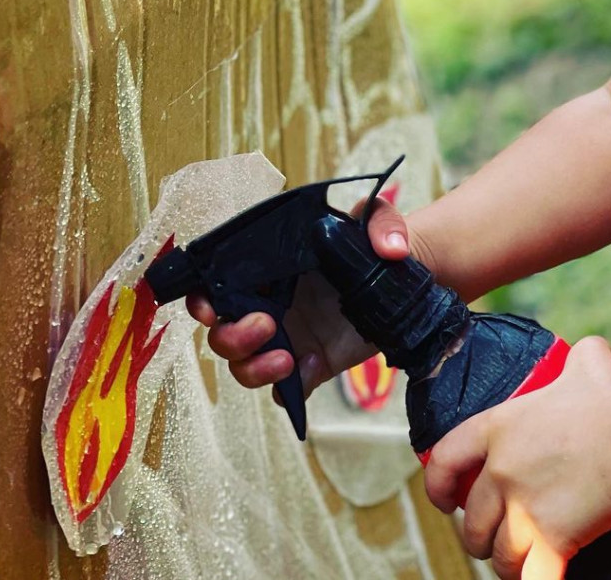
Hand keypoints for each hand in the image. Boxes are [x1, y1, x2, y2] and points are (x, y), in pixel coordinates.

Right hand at [186, 195, 428, 400]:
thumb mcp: (379, 220)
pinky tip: (312, 366)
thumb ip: (383, 222)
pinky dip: (290, 388)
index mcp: (272, 268)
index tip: (208, 306)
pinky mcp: (311, 365)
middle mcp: (272, 303)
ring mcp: (289, 337)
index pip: (219, 282)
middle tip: (266, 325)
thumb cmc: (378, 247)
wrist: (407, 283)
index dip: (202, 297)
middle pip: (222, 331)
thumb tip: (390, 248)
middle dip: (231, 336)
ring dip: (252, 368)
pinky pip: (285, 391)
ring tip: (286, 359)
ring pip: (243, 365)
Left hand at [424, 337, 610, 579]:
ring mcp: (523, 509)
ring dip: (508, 561)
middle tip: (496, 536)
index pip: (446, 459)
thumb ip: (578, 358)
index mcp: (499, 428)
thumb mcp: (587, 362)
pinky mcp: (550, 542)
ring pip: (500, 553)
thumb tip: (589, 353)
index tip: (444, 501)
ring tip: (520, 561)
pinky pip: (529, 577)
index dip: (438, 486)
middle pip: (474, 521)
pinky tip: (539, 575)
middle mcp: (502, 471)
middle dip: (481, 535)